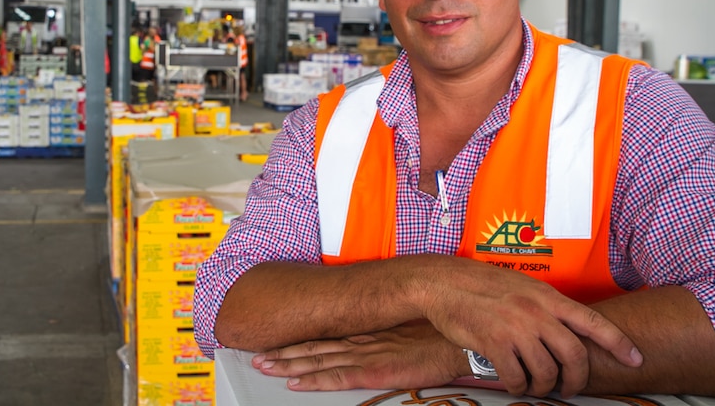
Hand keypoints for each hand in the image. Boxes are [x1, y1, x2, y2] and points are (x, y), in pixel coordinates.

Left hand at [251, 320, 463, 390]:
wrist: (457, 335)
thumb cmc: (437, 334)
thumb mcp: (405, 332)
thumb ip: (386, 337)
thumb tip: (376, 342)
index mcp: (367, 331)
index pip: (326, 336)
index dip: (299, 340)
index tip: (277, 341)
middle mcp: (360, 340)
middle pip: (314, 346)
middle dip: (284, 352)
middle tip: (257, 355)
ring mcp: (365, 354)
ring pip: (318, 360)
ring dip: (289, 365)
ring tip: (264, 366)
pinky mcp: (375, 370)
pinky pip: (337, 378)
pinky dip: (313, 380)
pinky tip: (295, 382)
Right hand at [423, 258, 641, 397]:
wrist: (443, 283)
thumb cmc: (480, 285)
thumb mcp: (521, 287)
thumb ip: (544, 306)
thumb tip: (565, 329)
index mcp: (546, 296)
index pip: (591, 321)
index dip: (617, 342)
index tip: (635, 359)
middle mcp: (536, 311)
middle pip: (574, 354)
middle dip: (577, 379)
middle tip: (569, 388)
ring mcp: (515, 327)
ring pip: (546, 371)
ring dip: (544, 386)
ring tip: (535, 386)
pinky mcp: (493, 342)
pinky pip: (516, 377)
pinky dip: (518, 386)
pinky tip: (513, 383)